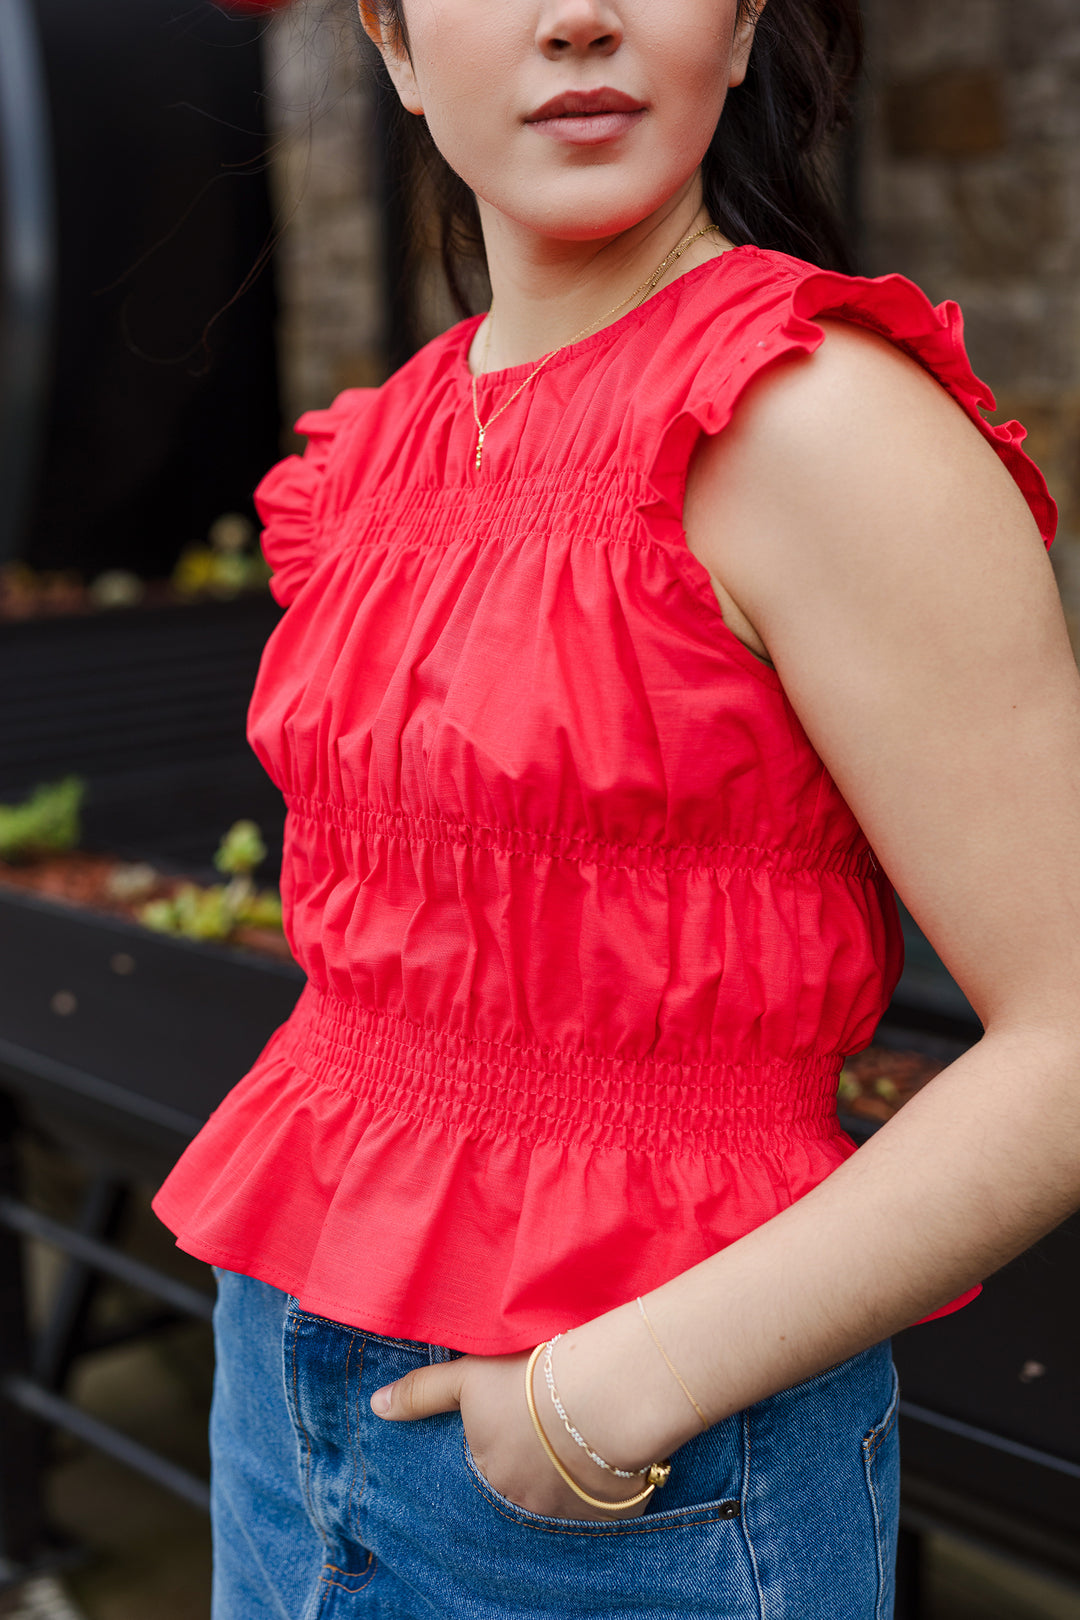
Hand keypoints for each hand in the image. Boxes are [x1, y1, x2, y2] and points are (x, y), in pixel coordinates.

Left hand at [370, 1308, 693, 1520]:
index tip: (513, 1423)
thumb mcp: (468, 1376)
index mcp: (488, 1475)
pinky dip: (602, 1485)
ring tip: (577, 1436)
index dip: (499, 1444)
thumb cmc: (530, 1378)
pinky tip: (607, 1452)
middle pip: (522, 1487)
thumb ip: (422, 1393)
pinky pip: (604, 1505)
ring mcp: (570, 1514)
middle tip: (544, 1431)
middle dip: (530, 1465)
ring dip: (565, 1476)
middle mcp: (525, 1505)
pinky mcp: (613, 1512)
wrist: (603, 1393)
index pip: (485, 1469)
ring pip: (562, 1498)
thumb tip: (376, 1407)